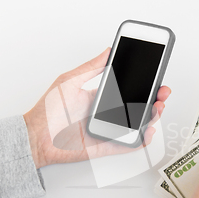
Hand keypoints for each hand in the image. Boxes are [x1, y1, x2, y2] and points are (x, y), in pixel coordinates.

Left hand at [23, 48, 170, 168]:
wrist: (36, 137)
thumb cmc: (47, 111)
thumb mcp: (69, 81)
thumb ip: (90, 68)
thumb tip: (107, 51)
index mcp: (100, 98)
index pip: (128, 90)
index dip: (144, 85)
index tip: (154, 76)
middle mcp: (107, 114)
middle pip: (138, 107)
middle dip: (154, 99)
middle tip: (162, 92)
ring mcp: (108, 130)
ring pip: (137, 125)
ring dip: (151, 117)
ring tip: (157, 108)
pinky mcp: (106, 146)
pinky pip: (128, 144)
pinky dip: (141, 139)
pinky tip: (147, 130)